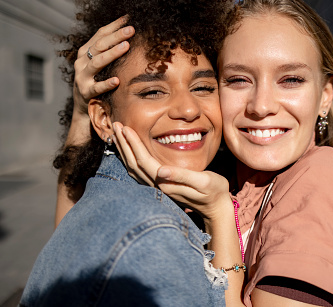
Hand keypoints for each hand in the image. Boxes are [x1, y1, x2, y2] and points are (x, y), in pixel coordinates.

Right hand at [73, 16, 133, 116]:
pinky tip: (117, 80)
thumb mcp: (101, 64)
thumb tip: (130, 33)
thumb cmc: (96, 80)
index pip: (100, 34)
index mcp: (86, 52)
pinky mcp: (85, 92)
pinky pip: (97, 87)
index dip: (114, 25)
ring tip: (126, 47)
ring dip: (112, 54)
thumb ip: (111, 50)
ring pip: (97, 63)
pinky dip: (106, 83)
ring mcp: (82, 77)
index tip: (129, 18)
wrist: (83, 106)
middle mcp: (82, 62)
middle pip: (99, 45)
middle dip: (116, 36)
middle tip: (131, 30)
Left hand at [112, 122, 230, 220]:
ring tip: (117, 135)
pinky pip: (139, 171)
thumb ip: (182, 176)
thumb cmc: (214, 191)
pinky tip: (128, 151)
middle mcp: (158, 186)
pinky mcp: (161, 186)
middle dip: (124, 144)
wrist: (216, 207)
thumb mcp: (204, 181)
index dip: (134, 144)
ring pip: (134, 168)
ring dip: (124, 151)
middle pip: (134, 164)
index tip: (126, 128)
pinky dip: (130, 158)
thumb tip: (161, 171)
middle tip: (116, 125)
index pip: (143, 161)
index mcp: (166, 183)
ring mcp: (158, 187)